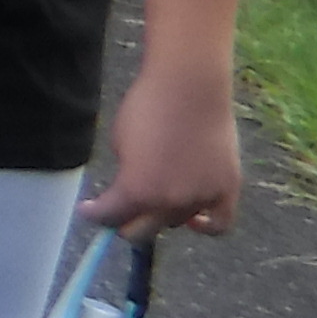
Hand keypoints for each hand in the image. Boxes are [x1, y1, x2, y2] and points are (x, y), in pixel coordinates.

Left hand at [83, 60, 244, 238]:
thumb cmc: (148, 106)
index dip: (94, 215)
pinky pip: (220, 223)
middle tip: (119, 213)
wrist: (189, 86)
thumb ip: (124, 176)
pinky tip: (195, 220)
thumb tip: (126, 192)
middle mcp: (169, 202)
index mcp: (136, 191)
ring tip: (157, 199)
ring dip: (162, 214)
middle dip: (124, 223)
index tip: (89, 210)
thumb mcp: (119, 143)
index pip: (109, 218)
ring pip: (175, 222)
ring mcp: (201, 198)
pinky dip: (206, 226)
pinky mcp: (227, 188)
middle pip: (141, 231)